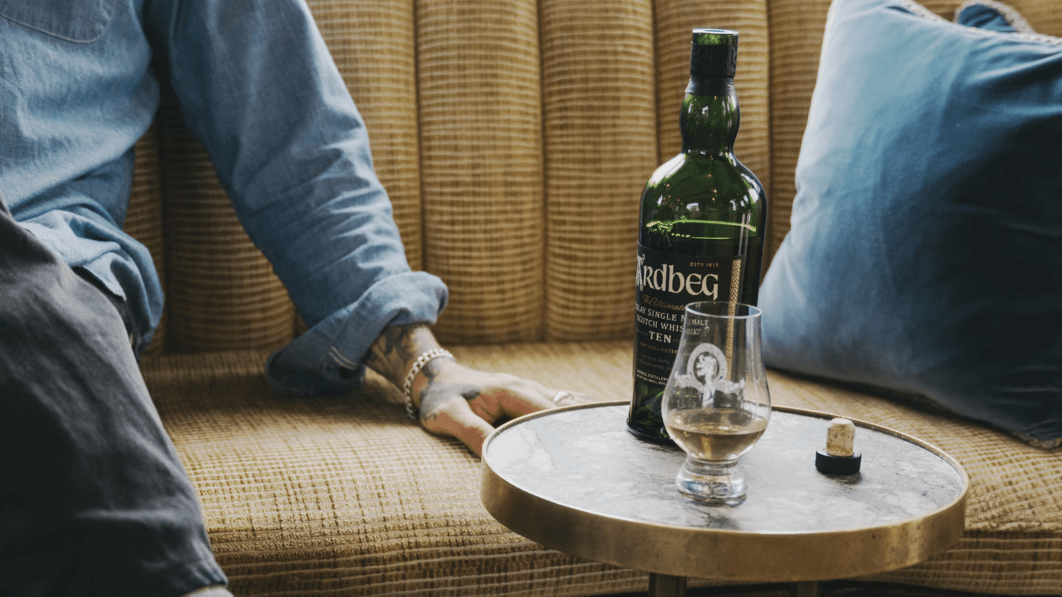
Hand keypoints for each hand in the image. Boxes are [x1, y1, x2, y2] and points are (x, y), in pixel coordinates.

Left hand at [366, 324, 586, 454]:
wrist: (432, 377)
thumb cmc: (439, 398)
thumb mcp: (448, 417)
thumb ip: (473, 433)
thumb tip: (497, 455)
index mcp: (511, 391)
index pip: (547, 413)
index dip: (566, 432)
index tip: (584, 452)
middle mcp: (526, 386)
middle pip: (565, 408)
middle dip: (584, 427)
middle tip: (608, 451)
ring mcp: (529, 388)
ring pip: (567, 402)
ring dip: (585, 418)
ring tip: (613, 439)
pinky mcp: (528, 395)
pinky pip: (560, 403)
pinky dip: (577, 414)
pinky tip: (596, 425)